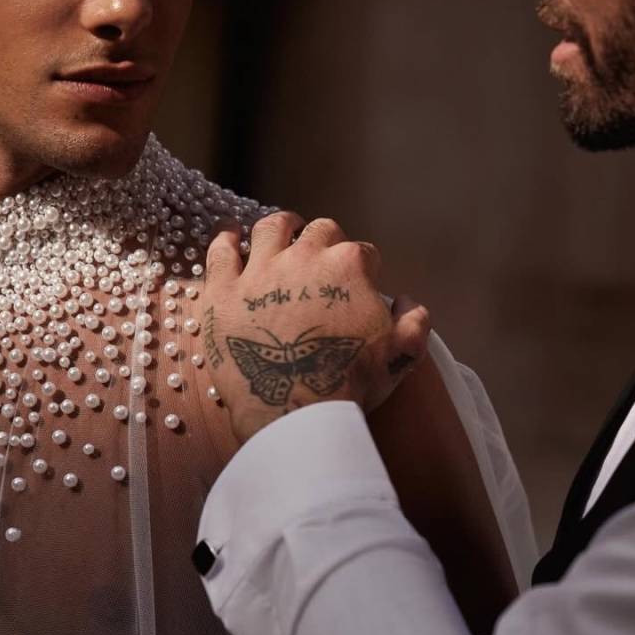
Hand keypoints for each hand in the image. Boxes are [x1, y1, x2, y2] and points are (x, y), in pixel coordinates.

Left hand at [203, 212, 430, 444]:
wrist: (296, 407)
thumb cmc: (351, 382)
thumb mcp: (401, 353)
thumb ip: (414, 320)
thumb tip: (407, 299)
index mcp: (350, 266)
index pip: (362, 253)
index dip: (362, 268)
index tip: (355, 283)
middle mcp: (304, 255)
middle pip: (318, 231)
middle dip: (324, 241)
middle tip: (319, 258)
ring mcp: (260, 270)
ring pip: (269, 229)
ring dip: (280, 227)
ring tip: (281, 233)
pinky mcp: (224, 290)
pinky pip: (220, 251)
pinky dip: (226, 238)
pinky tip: (230, 235)